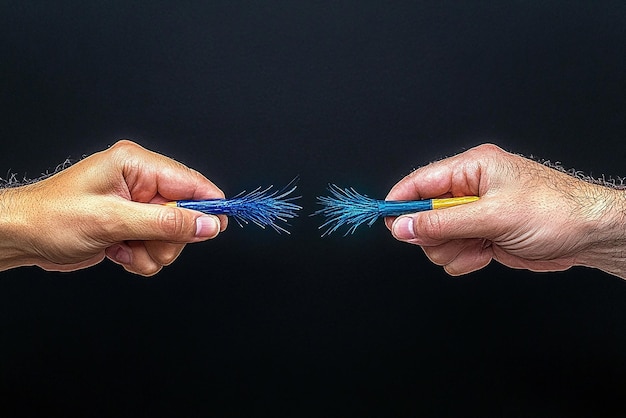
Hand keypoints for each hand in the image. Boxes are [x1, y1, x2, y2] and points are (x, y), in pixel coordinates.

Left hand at [0, 140, 226, 275]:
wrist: (21, 237)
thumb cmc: (52, 217)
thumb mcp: (113, 220)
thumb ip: (166, 222)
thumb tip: (207, 225)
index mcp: (137, 165)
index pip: (191, 182)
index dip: (207, 206)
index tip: (215, 229)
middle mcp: (140, 182)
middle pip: (185, 214)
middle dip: (167, 238)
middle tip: (144, 243)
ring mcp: (136, 206)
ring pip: (172, 236)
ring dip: (152, 251)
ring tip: (124, 248)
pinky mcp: (131, 226)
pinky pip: (156, 247)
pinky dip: (141, 257)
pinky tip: (118, 252)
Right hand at [385, 144, 625, 277]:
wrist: (588, 235)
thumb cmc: (554, 211)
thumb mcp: (493, 216)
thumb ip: (442, 222)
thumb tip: (403, 226)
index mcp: (471, 168)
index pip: (419, 182)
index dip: (399, 202)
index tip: (386, 222)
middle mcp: (469, 189)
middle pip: (423, 215)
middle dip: (435, 234)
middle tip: (456, 238)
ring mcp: (473, 214)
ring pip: (435, 238)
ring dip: (452, 250)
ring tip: (479, 245)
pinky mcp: (480, 236)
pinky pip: (452, 253)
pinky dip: (465, 259)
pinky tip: (487, 252)